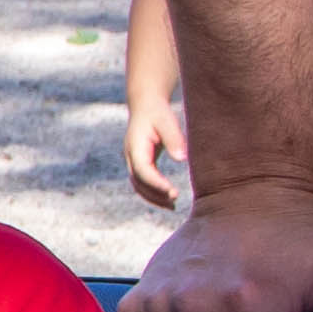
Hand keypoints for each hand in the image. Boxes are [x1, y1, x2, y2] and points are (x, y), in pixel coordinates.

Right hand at [120, 79, 190, 210]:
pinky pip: (143, 183)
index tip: (172, 192)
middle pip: (138, 182)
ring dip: (153, 198)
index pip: (143, 171)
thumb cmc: (158, 113)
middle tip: (174, 201)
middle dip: (154, 195)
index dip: (156, 183)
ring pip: (138, 186)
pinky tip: (168, 197)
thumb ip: (174, 139)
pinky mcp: (139, 163)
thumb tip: (182, 159)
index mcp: (135, 147)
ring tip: (173, 206)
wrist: (145, 105)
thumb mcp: (167, 122)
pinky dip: (153, 193)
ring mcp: (133, 161)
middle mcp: (131, 156)